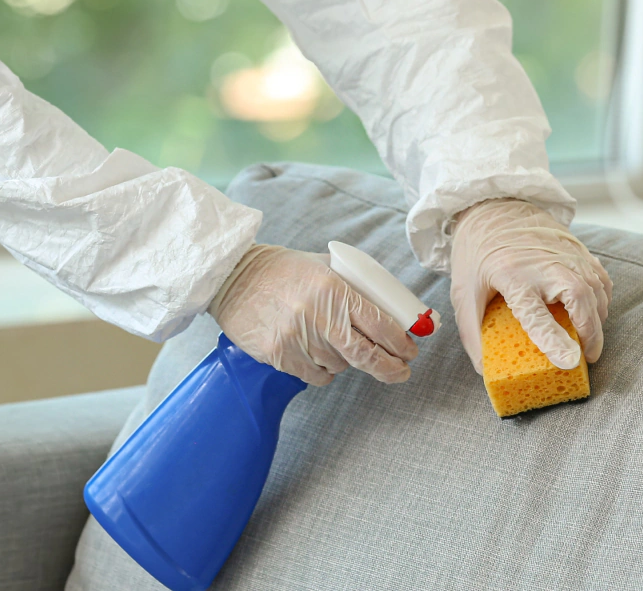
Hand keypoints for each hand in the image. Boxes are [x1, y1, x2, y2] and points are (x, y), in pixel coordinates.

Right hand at [209, 244, 417, 385]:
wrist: (232, 277)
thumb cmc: (282, 270)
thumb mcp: (324, 266)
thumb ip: (355, 286)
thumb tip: (392, 312)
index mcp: (334, 288)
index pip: (379, 323)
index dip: (401, 342)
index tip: (410, 351)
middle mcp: (317, 315)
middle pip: (366, 355)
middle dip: (390, 368)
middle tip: (402, 372)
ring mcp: (297, 338)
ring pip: (340, 366)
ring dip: (345, 360)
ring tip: (331, 341)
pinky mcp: (278, 355)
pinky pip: (315, 376)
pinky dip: (323, 370)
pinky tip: (315, 353)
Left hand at [450, 199, 611, 372]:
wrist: (490, 206)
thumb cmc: (475, 254)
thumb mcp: (463, 294)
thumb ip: (473, 334)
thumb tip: (485, 372)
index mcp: (510, 274)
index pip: (535, 313)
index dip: (554, 339)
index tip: (571, 361)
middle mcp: (541, 262)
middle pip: (578, 296)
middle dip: (590, 330)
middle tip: (588, 357)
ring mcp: (563, 251)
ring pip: (594, 287)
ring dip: (597, 318)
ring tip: (589, 340)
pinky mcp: (577, 247)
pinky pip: (599, 277)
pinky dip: (601, 298)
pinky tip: (594, 313)